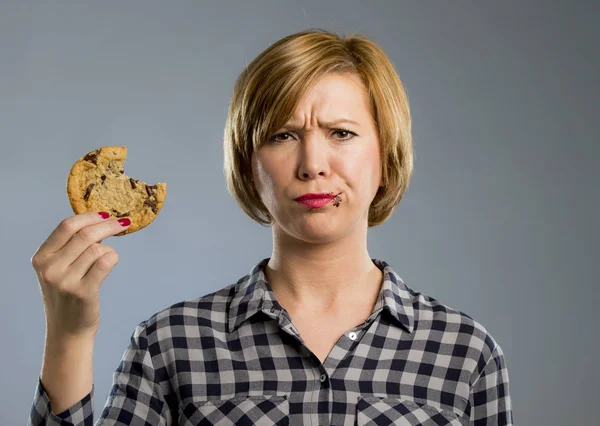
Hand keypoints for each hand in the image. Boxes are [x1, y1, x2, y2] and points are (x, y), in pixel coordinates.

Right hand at [31, 211, 130, 338]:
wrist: (67, 330)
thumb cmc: (67, 295)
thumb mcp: (58, 269)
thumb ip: (71, 247)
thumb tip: (100, 221)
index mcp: (41, 258)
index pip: (66, 226)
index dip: (89, 216)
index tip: (105, 213)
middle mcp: (50, 268)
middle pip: (85, 234)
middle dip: (108, 225)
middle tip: (123, 222)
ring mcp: (65, 280)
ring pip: (97, 248)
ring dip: (108, 249)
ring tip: (106, 259)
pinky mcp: (83, 291)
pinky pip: (105, 262)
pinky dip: (113, 258)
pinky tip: (112, 262)